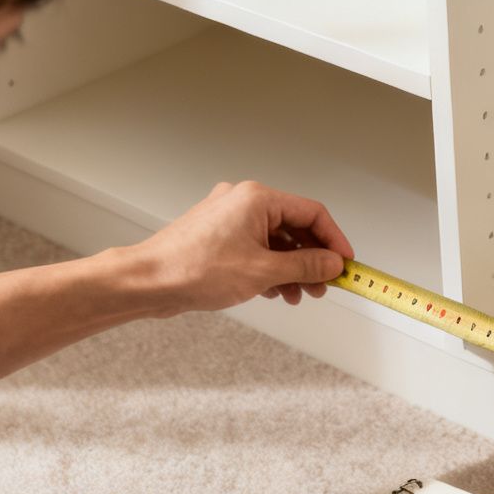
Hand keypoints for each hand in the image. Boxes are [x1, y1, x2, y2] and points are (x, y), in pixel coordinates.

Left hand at [126, 181, 354, 314]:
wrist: (148, 282)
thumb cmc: (193, 269)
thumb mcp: (263, 272)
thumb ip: (305, 266)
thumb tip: (332, 264)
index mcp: (257, 198)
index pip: (312, 213)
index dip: (334, 240)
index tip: (345, 264)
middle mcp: (243, 201)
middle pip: (294, 227)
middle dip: (312, 259)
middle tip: (325, 285)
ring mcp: (228, 218)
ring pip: (275, 241)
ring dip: (292, 268)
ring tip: (300, 295)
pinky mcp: (218, 236)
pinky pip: (256, 248)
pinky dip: (270, 268)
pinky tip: (276, 291)